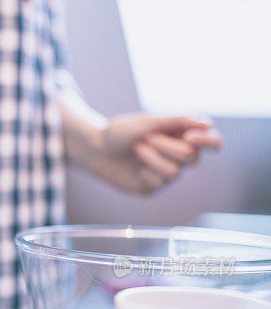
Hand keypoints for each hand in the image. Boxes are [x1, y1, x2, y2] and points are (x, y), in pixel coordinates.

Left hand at [69, 112, 221, 193]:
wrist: (95, 148)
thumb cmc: (121, 132)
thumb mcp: (148, 121)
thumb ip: (178, 121)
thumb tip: (208, 123)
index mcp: (182, 136)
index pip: (212, 142)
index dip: (208, 141)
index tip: (190, 136)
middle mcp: (178, 156)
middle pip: (192, 158)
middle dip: (168, 147)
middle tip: (147, 138)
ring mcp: (166, 173)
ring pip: (175, 172)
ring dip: (153, 158)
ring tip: (137, 149)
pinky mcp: (154, 187)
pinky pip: (159, 184)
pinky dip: (145, 172)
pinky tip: (135, 166)